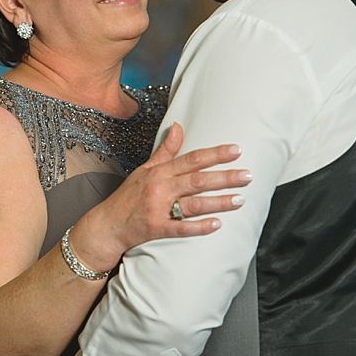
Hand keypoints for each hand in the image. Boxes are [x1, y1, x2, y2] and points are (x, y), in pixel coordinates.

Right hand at [72, 122, 251, 270]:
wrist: (107, 224)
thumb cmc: (128, 197)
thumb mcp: (144, 169)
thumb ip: (165, 150)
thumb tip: (177, 126)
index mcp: (159, 172)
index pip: (191, 159)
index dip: (215, 154)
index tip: (236, 150)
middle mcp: (160, 188)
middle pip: (197, 180)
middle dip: (224, 178)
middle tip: (248, 175)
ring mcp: (158, 209)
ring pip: (193, 204)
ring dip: (218, 202)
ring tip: (240, 200)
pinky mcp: (156, 229)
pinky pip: (181, 228)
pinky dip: (199, 227)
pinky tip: (217, 224)